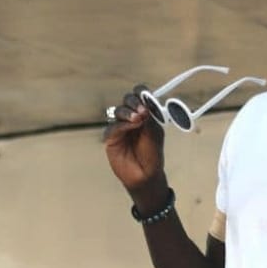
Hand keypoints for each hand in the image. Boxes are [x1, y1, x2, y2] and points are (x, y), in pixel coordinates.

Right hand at [102, 84, 167, 208]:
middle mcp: (131, 118)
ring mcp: (120, 127)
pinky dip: (122, 125)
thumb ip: (150, 117)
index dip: (141, 92)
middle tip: (142, 110)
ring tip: (138, 119)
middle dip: (134, 101)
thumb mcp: (155, 133)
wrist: (146, 175)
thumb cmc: (152, 155)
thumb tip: (145, 103)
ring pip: (119, 111)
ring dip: (128, 112)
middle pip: (127, 100)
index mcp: (144, 114)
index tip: (145, 95)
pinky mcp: (111, 138)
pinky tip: (129, 127)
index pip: (140, 96)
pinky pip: (113, 127)